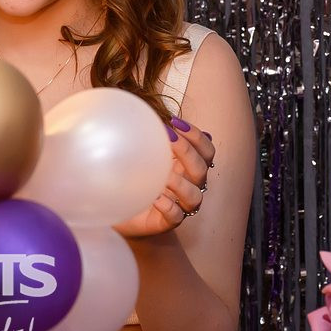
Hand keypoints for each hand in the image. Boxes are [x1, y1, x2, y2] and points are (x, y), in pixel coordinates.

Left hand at [114, 117, 215, 236]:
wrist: (125, 210)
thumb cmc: (136, 176)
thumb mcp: (142, 151)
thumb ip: (149, 133)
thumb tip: (148, 109)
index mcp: (187, 165)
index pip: (206, 149)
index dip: (196, 136)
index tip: (175, 121)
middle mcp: (189, 184)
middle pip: (202, 168)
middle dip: (188, 151)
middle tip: (169, 138)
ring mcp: (180, 204)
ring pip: (194, 196)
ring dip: (181, 183)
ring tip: (165, 175)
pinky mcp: (166, 222)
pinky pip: (175, 216)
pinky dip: (169, 207)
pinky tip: (156, 197)